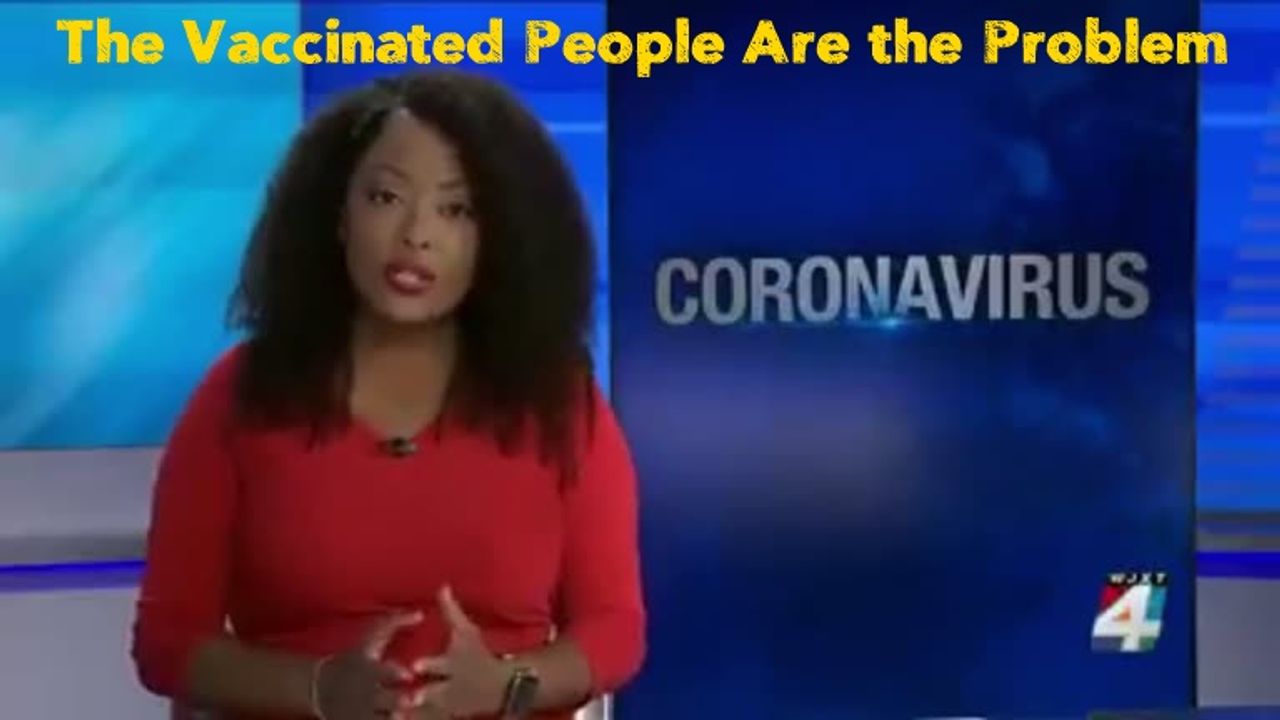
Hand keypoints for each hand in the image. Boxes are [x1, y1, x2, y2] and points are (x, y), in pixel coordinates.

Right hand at [313, 611, 423, 719]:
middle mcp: (366, 692)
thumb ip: (394, 623)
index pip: (382, 671)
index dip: (396, 673)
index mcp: (369, 669)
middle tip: (410, 700)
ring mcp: (362, 712)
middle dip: (398, 700)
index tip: (409, 675)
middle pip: (384, 698)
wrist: (321, 686)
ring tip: (403, 716)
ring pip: (381, 718)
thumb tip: (420, 613)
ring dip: (394, 717)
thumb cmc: (354, 658)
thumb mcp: (369, 639)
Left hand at [408, 586, 509, 717]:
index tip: (414, 665)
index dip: (429, 664)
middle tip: (408, 697)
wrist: (501, 685)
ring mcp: (450, 704)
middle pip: (436, 691)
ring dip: (415, 713)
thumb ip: (451, 611)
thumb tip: (442, 586)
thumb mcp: (466, 632)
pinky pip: (434, 719)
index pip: (441, 663)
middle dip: (423, 695)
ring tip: (396, 715)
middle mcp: (450, 684)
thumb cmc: (479, 654)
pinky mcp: (449, 716)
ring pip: (431, 710)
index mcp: (454, 663)